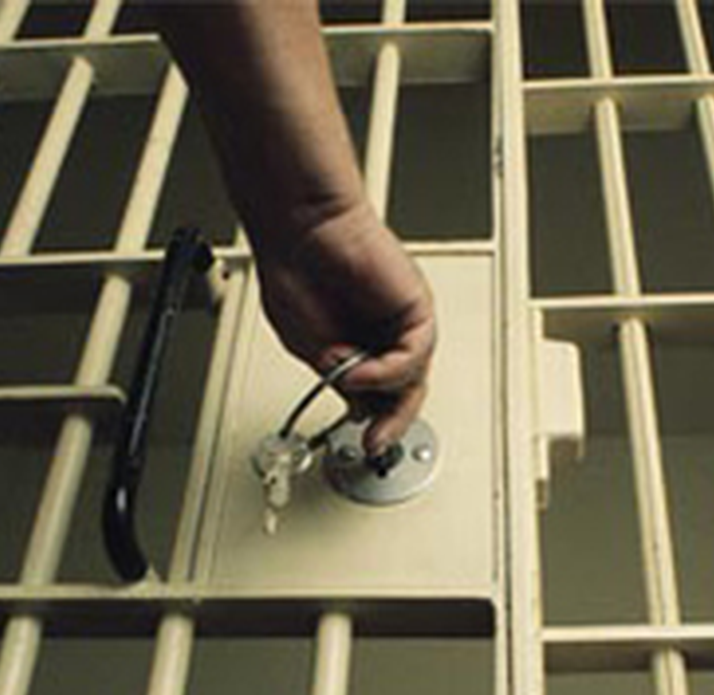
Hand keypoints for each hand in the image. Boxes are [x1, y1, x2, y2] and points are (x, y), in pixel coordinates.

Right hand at [253, 202, 435, 454]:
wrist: (301, 230)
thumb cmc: (297, 274)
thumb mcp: (310, 348)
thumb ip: (337, 378)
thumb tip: (357, 404)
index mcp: (358, 348)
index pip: (380, 397)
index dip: (374, 424)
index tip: (363, 445)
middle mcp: (384, 336)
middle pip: (405, 393)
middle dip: (392, 422)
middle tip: (376, 442)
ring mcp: (400, 323)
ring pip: (413, 377)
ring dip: (382, 390)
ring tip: (348, 380)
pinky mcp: (416, 309)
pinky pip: (414, 354)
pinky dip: (388, 370)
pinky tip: (360, 368)